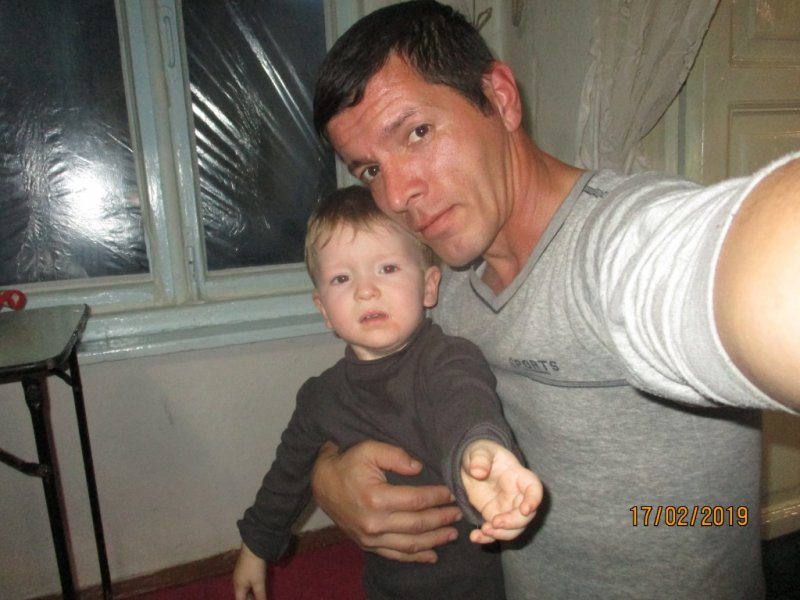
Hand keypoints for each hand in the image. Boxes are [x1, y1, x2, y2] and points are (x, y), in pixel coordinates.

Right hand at [233, 543, 267, 599]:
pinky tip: (257, 584)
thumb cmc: (254, 567)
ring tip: (258, 595)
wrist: (253, 547)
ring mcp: (240, 573)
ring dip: (250, 592)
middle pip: (241, 594)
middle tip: (258, 599)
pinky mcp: (244, 566)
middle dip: (249, 598)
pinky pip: (246, 581)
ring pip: (244, 587)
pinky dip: (251, 586)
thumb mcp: (259, 583)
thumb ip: (260, 596)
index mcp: (238, 586)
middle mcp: (237, 581)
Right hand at [311, 440, 462, 562]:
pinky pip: (396, 555)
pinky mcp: (367, 545)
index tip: (452, 493)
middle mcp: (374, 523)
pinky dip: (416, 557)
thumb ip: (396, 455)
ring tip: (453, 533)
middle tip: (459, 513)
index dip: (438, 497)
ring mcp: (370, 538)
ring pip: (410, 544)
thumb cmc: (347, 463)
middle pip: (418, 525)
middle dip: (442, 519)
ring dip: (435, 540)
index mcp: (376, 498)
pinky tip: (432, 555)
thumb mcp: (369, 449)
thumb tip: (418, 467)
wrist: (321, 483)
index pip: (417, 500)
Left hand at [461, 440, 542, 543]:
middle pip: (526, 515)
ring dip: (502, 534)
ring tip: (484, 530)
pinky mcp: (496, 516)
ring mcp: (508, 508)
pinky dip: (488, 539)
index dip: (534, 500)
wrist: (471, 465)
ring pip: (515, 529)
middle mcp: (517, 495)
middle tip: (494, 523)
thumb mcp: (479, 451)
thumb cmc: (481, 454)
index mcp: (519, 476)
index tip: (526, 509)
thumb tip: (478, 472)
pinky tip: (475, 537)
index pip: (534, 489)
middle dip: (513, 523)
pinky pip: (497, 532)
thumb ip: (480, 459)